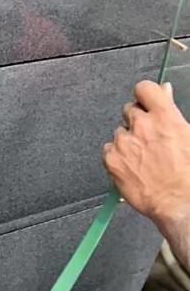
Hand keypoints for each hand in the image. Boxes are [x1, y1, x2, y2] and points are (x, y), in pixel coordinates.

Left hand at [103, 81, 189, 230]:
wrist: (178, 202)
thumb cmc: (187, 173)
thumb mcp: (187, 134)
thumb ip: (171, 110)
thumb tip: (164, 90)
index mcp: (163, 116)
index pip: (144, 89)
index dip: (144, 96)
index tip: (146, 103)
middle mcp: (141, 125)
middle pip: (129, 110)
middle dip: (137, 121)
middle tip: (148, 139)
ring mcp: (124, 143)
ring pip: (119, 132)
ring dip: (127, 141)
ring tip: (142, 159)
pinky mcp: (112, 160)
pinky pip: (109, 150)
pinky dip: (117, 157)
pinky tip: (132, 167)